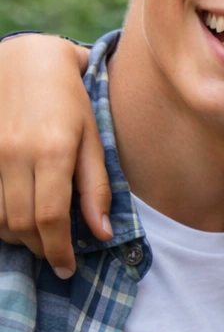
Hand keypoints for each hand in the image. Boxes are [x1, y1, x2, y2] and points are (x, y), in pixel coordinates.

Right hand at [0, 35, 107, 275]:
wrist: (26, 63)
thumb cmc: (70, 102)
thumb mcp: (93, 141)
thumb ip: (96, 188)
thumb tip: (100, 234)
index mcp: (52, 152)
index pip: (51, 218)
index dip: (58, 250)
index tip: (67, 267)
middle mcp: (14, 154)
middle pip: (21, 223)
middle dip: (40, 247)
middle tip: (56, 255)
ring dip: (16, 236)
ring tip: (38, 237)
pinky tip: (14, 219)